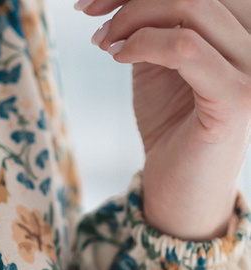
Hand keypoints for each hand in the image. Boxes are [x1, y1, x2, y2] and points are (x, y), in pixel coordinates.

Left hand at [77, 0, 250, 238]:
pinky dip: (145, 44)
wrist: (180, 194)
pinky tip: (118, 56)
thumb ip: (155, 24)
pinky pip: (186, 49)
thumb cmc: (171, 131)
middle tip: (90, 16)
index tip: (94, 2)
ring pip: (192, 9)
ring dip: (134, 19)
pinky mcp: (237, 98)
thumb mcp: (159, 64)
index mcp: (242, 30)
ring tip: (104, 42)